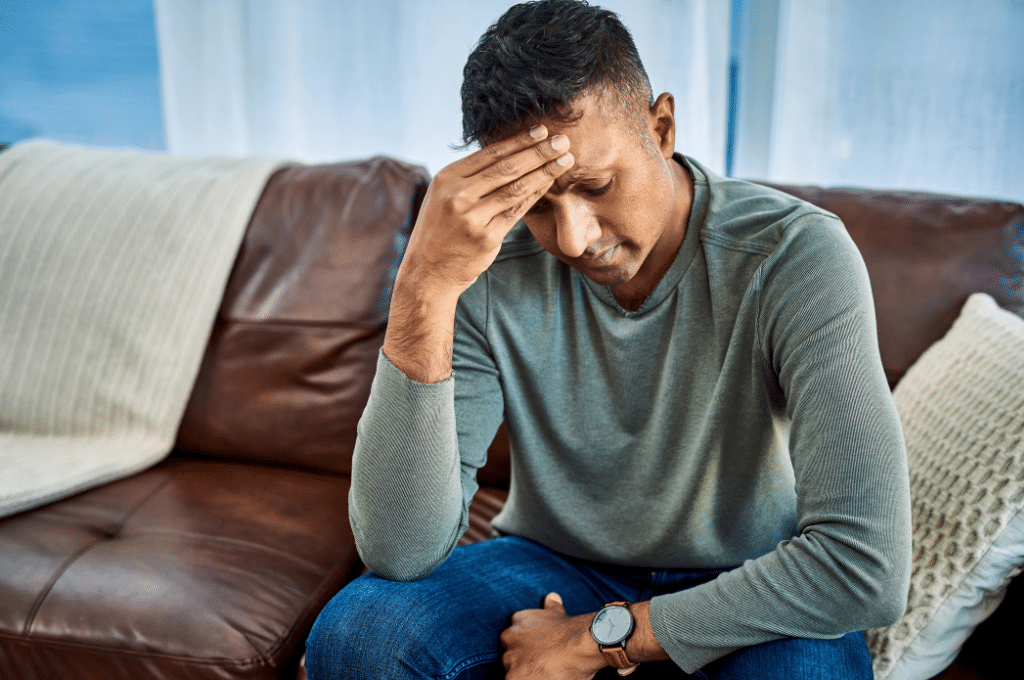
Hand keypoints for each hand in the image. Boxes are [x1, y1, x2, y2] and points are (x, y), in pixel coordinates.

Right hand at [400, 126, 574, 294]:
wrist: (427, 270)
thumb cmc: (440, 229)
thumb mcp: (444, 196)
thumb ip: (470, 177)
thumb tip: (509, 153)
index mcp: (446, 179)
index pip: (490, 154)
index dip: (519, 141)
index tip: (541, 130)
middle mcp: (457, 196)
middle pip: (507, 168)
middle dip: (539, 152)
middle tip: (562, 140)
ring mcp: (472, 218)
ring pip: (516, 189)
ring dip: (545, 172)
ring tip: (566, 160)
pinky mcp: (487, 238)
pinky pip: (517, 212)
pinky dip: (536, 195)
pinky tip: (550, 184)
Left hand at [499, 592, 606, 679]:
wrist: (580, 644)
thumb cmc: (573, 631)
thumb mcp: (558, 614)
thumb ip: (550, 607)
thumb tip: (552, 597)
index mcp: (518, 621)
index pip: (514, 639)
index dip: (528, 648)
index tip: (539, 653)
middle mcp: (509, 637)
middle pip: (512, 655)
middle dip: (525, 661)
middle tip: (544, 664)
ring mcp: (510, 658)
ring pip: (513, 671)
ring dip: (527, 673)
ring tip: (546, 672)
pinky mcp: (513, 678)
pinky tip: (544, 678)